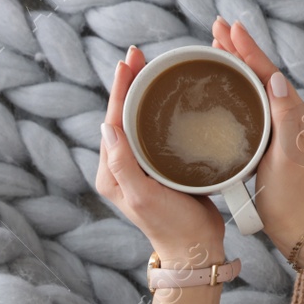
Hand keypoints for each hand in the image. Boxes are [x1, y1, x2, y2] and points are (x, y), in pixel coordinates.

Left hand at [96, 45, 226, 264]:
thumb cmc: (171, 226)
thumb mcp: (143, 196)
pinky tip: (171, 96)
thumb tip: (108, 126)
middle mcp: (122, 166)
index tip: (128, 62)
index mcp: (111, 171)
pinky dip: (159, 108)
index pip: (113, 120)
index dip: (120, 89)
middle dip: (129, 83)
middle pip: (123, 115)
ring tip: (151, 67)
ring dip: (143, 92)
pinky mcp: (161, 166)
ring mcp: (142, 166)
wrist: (196, 248)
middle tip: (138, 55)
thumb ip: (123, 164)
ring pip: (139, 119)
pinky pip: (155, 130)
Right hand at [210, 17, 303, 253]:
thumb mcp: (287, 156)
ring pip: (254, 84)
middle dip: (238, 48)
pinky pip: (249, 101)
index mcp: (296, 113)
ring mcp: (278, 124)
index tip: (231, 29)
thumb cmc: (289, 195)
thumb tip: (277, 80)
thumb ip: (286, 118)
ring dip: (235, 63)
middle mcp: (290, 113)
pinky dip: (235, 85)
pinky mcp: (267, 135)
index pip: (268, 73)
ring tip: (216, 44)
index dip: (248, 50)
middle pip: (260, 73)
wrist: (294, 224)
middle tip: (217, 27)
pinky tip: (222, 82)